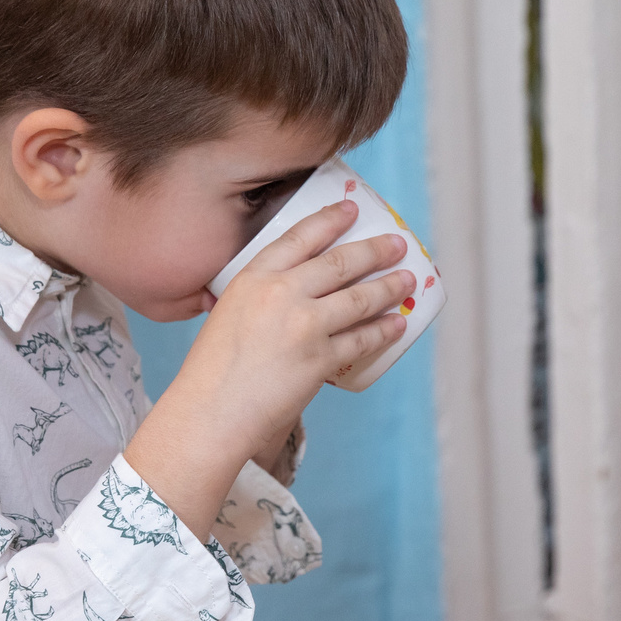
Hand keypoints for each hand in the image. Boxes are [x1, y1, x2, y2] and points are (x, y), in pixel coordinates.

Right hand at [124, 201, 412, 532]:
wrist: (211, 411)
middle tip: (398, 243)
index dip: (331, 219)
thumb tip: (297, 293)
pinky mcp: (320, 359)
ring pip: (359, 298)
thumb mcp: (228, 312)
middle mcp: (281, 294)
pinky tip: (396, 324)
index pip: (300, 236)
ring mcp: (304, 326)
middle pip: (340, 262)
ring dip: (389, 287)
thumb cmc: (212, 369)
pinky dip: (383, 330)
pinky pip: (361, 339)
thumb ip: (260, 296)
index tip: (353, 210)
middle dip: (375, 250)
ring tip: (408, 279)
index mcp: (253, 277)